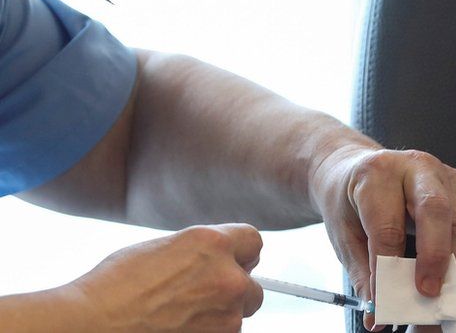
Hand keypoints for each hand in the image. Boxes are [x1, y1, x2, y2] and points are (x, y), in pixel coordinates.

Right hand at [69, 224, 263, 331]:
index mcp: (212, 243)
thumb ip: (199, 251)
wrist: (92, 324)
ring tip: (180, 314)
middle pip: (254, 285)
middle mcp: (228, 276)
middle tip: (203, 295)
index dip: (240, 253)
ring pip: (239, 314)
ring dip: (220, 314)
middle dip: (234, 289)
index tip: (232, 261)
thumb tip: (214, 259)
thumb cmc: (113, 287)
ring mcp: (227, 314)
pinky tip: (178, 327)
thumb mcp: (163, 248)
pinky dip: (208, 331)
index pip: (254, 241)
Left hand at [312, 146, 455, 331]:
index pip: (386, 227)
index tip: (385, 303)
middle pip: (431, 210)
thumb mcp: (344, 234)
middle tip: (428, 293)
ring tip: (451, 291)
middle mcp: (412, 166)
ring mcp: (439, 172)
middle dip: (433, 256)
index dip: (387, 269)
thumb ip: (364, 274)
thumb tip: (378, 315)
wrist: (351, 167)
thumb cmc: (349, 201)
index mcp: (375, 175)